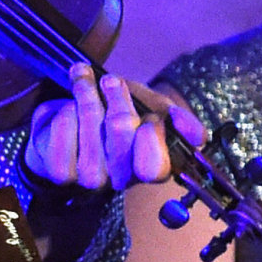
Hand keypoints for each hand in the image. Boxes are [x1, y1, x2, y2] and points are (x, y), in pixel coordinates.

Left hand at [24, 64, 205, 189]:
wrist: (67, 126)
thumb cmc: (115, 117)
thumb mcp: (152, 110)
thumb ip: (179, 120)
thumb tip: (198, 137)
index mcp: (149, 170)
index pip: (155, 167)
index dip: (151, 135)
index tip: (149, 114)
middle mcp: (121, 180)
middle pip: (122, 129)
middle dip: (117, 98)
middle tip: (111, 81)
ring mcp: (89, 180)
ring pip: (91, 123)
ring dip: (87, 94)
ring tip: (84, 82)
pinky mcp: (62, 173)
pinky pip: (64, 126)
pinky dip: (65, 108)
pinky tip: (67, 106)